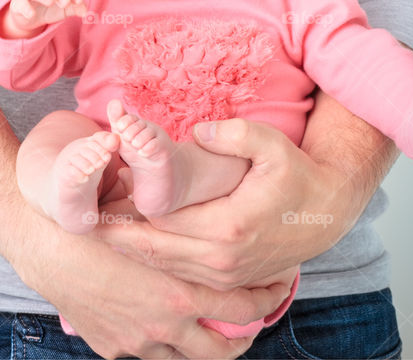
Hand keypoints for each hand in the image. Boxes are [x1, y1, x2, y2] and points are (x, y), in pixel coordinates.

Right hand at [0, 0, 86, 37]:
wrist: (29, 19)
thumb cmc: (48, 9)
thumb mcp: (64, 9)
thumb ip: (75, 8)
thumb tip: (85, 12)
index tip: (79, 2)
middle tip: (66, 3)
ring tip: (50, 2)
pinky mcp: (17, 3)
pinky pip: (21, 3)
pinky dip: (26, 8)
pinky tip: (31, 14)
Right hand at [15, 214, 291, 359]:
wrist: (41, 246)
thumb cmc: (93, 224)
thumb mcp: (146, 223)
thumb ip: (185, 232)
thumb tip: (224, 217)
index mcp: (176, 294)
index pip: (240, 307)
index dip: (265, 298)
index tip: (276, 286)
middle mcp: (160, 326)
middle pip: (221, 349)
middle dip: (245, 338)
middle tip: (254, 320)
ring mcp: (135, 342)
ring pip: (186, 358)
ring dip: (205, 344)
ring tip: (215, 327)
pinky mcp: (112, 347)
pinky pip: (150, 354)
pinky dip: (166, 343)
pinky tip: (167, 324)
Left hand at [94, 119, 347, 291]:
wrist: (328, 213)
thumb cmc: (297, 175)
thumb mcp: (272, 146)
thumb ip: (234, 135)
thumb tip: (197, 131)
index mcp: (227, 228)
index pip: (160, 221)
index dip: (127, 209)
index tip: (98, 197)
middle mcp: (221, 260)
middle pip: (152, 249)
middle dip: (117, 235)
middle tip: (84, 219)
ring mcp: (223, 275)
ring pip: (162, 266)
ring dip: (131, 249)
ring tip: (100, 229)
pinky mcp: (226, 280)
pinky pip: (178, 273)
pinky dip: (153, 259)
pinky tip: (134, 241)